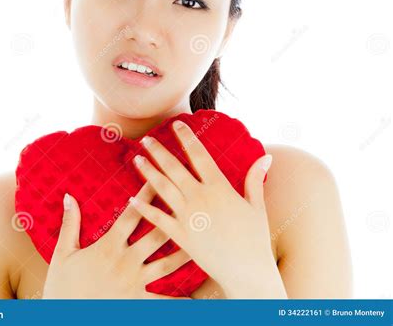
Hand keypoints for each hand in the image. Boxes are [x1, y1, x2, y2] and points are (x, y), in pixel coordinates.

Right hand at [42, 181, 191, 298]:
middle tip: (191, 203)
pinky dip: (180, 301)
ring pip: (166, 264)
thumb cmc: (61, 288)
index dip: (147, 194)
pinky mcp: (138, 303)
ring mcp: (134, 283)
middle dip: (174, 218)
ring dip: (184, 252)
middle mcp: (126, 261)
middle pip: (156, 235)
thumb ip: (70, 224)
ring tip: (202, 241)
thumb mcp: (62, 254)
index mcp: (109, 246)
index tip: (159, 178)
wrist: (62, 319)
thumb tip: (69, 196)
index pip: (132, 214)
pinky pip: (163, 302)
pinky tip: (196, 298)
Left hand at [129, 119, 286, 298]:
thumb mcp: (256, 206)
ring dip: (147, 172)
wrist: (247, 273)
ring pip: (162, 188)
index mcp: (219, 188)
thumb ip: (255, 179)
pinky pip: (157, 219)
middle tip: (146, 139)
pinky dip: (144, 208)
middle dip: (159, 151)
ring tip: (136, 159)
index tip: (176, 124)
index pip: (199, 155)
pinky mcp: (180, 236)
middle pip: (174, 168)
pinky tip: (131, 197)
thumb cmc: (255, 239)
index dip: (186, 138)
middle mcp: (200, 198)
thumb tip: (267, 157)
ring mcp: (188, 217)